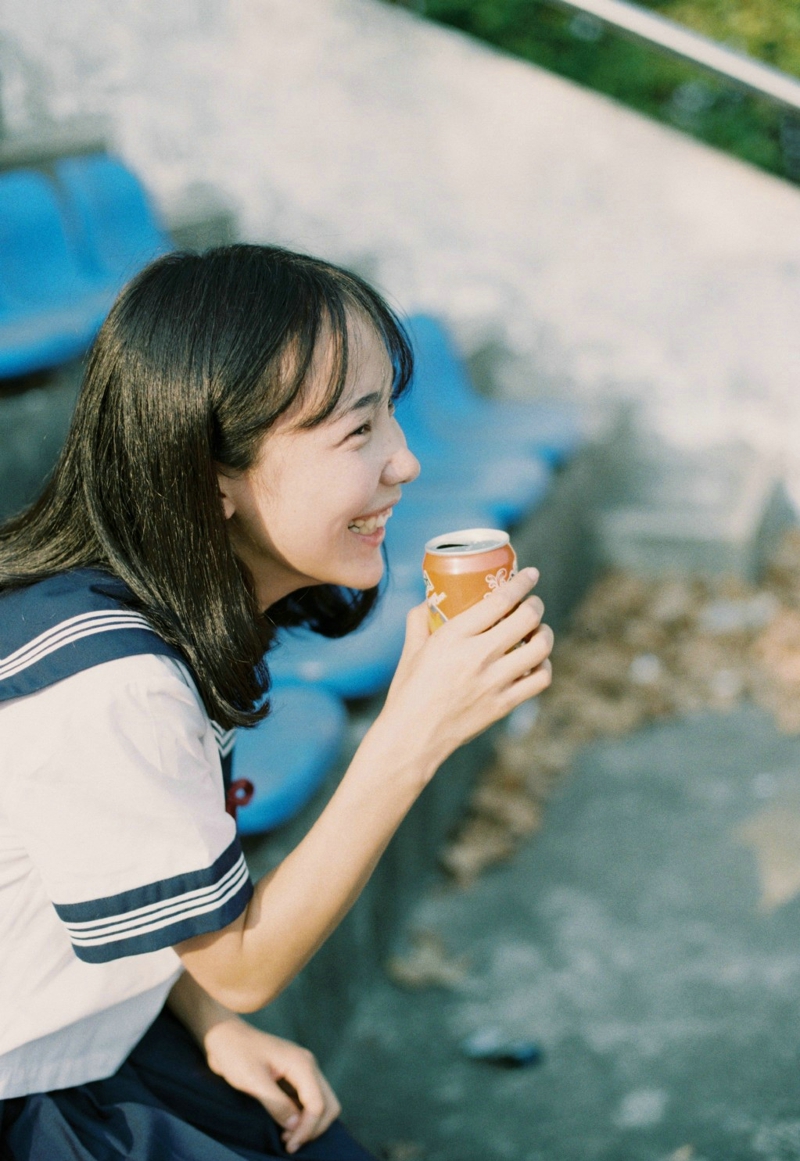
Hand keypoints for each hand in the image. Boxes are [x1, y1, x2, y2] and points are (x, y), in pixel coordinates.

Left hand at [204, 1017, 340, 1153]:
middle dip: (314, 1128)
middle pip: (328, 1104)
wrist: (225, 1037)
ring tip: (288, 1138)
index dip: (307, 1129)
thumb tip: (295, 1126)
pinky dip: (303, 1117)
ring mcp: (302, 1069)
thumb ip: (276, 1103)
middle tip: (291, 1144)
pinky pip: (309, 1100)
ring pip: (322, 1103)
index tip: (289, 1146)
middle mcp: (308, 1065)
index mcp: (301, 1064)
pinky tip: (286, 1126)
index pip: (317, 1104)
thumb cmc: (236, 1055)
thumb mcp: (253, 1081)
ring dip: (310, 1124)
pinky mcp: (294, 1076)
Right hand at [383, 567, 552, 771]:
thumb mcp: (411, 649)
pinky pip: (540, 679)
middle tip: (533, 602)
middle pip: (527, 618)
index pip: (500, 600)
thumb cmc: (408, 692)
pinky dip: (543, 666)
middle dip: (536, 604)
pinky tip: (534, 662)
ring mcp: (494, 682)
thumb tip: (431, 599)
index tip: (531, 574)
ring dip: (544, 633)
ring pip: (540, 647)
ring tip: (538, 631)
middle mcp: (478, 656)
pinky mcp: (504, 704)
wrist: (412, 737)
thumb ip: (420, 619)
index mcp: (454, 636)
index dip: (522, 583)